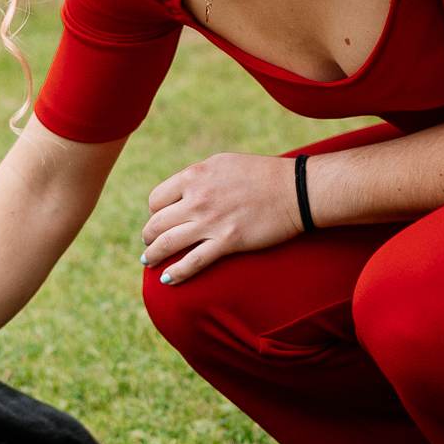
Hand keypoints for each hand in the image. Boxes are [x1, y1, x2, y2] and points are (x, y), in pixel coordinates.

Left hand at [142, 152, 299, 284]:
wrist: (295, 190)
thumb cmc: (262, 174)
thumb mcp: (223, 164)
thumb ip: (199, 177)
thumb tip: (183, 190)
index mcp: (194, 176)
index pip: (156, 199)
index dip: (153, 212)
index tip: (159, 219)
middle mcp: (197, 198)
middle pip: (156, 223)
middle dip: (148, 237)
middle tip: (148, 244)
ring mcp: (211, 221)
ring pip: (168, 244)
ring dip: (153, 256)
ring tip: (149, 262)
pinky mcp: (227, 242)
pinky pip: (193, 262)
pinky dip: (176, 273)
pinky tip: (167, 279)